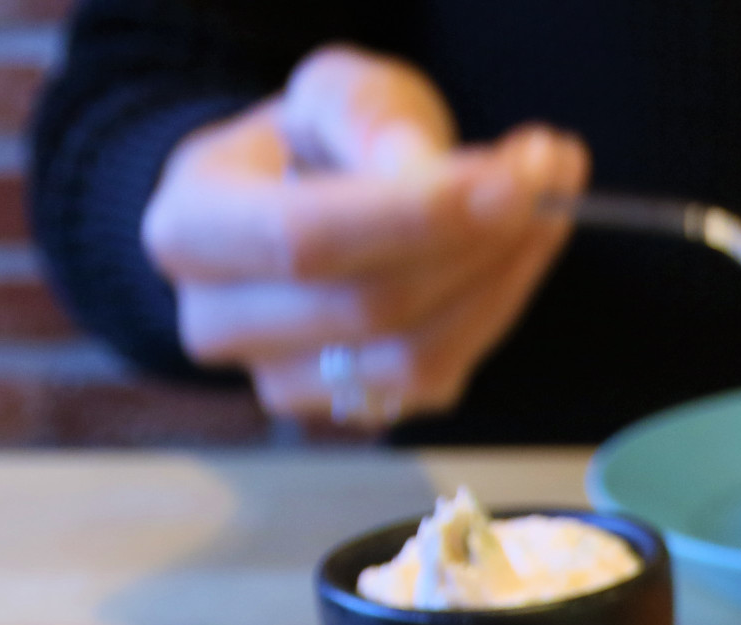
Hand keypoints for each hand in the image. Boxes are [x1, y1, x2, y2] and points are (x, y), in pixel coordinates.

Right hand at [140, 44, 586, 426]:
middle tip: (547, 171)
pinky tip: (524, 245)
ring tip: (550, 195)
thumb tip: (425, 174)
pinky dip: (500, 308)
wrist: (288, 210)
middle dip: (479, 240)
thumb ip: (368, 117)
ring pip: (416, 357)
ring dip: (504, 279)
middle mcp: (220, 323)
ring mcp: (284, 382)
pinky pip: (444, 377)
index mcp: (190, 229)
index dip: (414, 219)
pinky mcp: (354, 412)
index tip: (509, 183)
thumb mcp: (329, 95)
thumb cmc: (307, 148)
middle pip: (372, 307)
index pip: (303, 240)